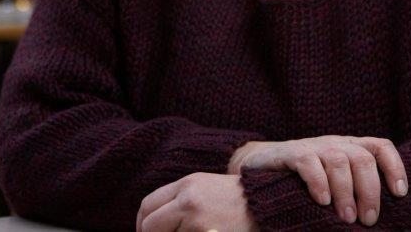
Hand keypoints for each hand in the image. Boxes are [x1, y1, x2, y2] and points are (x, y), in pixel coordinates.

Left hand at [136, 172, 255, 231]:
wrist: (269, 206)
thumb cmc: (239, 201)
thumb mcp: (207, 189)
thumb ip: (180, 201)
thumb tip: (151, 223)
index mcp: (188, 184)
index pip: (148, 205)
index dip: (142, 224)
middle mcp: (189, 201)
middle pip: (150, 225)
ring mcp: (197, 222)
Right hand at [228, 136, 407, 226]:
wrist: (259, 164)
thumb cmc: (302, 181)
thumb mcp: (333, 184)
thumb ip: (352, 192)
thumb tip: (374, 220)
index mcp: (349, 149)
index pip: (380, 146)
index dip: (394, 167)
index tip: (400, 194)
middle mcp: (334, 144)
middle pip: (362, 158)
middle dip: (370, 190)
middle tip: (367, 220)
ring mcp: (312, 147)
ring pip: (338, 160)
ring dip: (346, 191)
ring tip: (346, 217)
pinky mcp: (290, 154)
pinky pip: (309, 163)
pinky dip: (319, 182)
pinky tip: (322, 202)